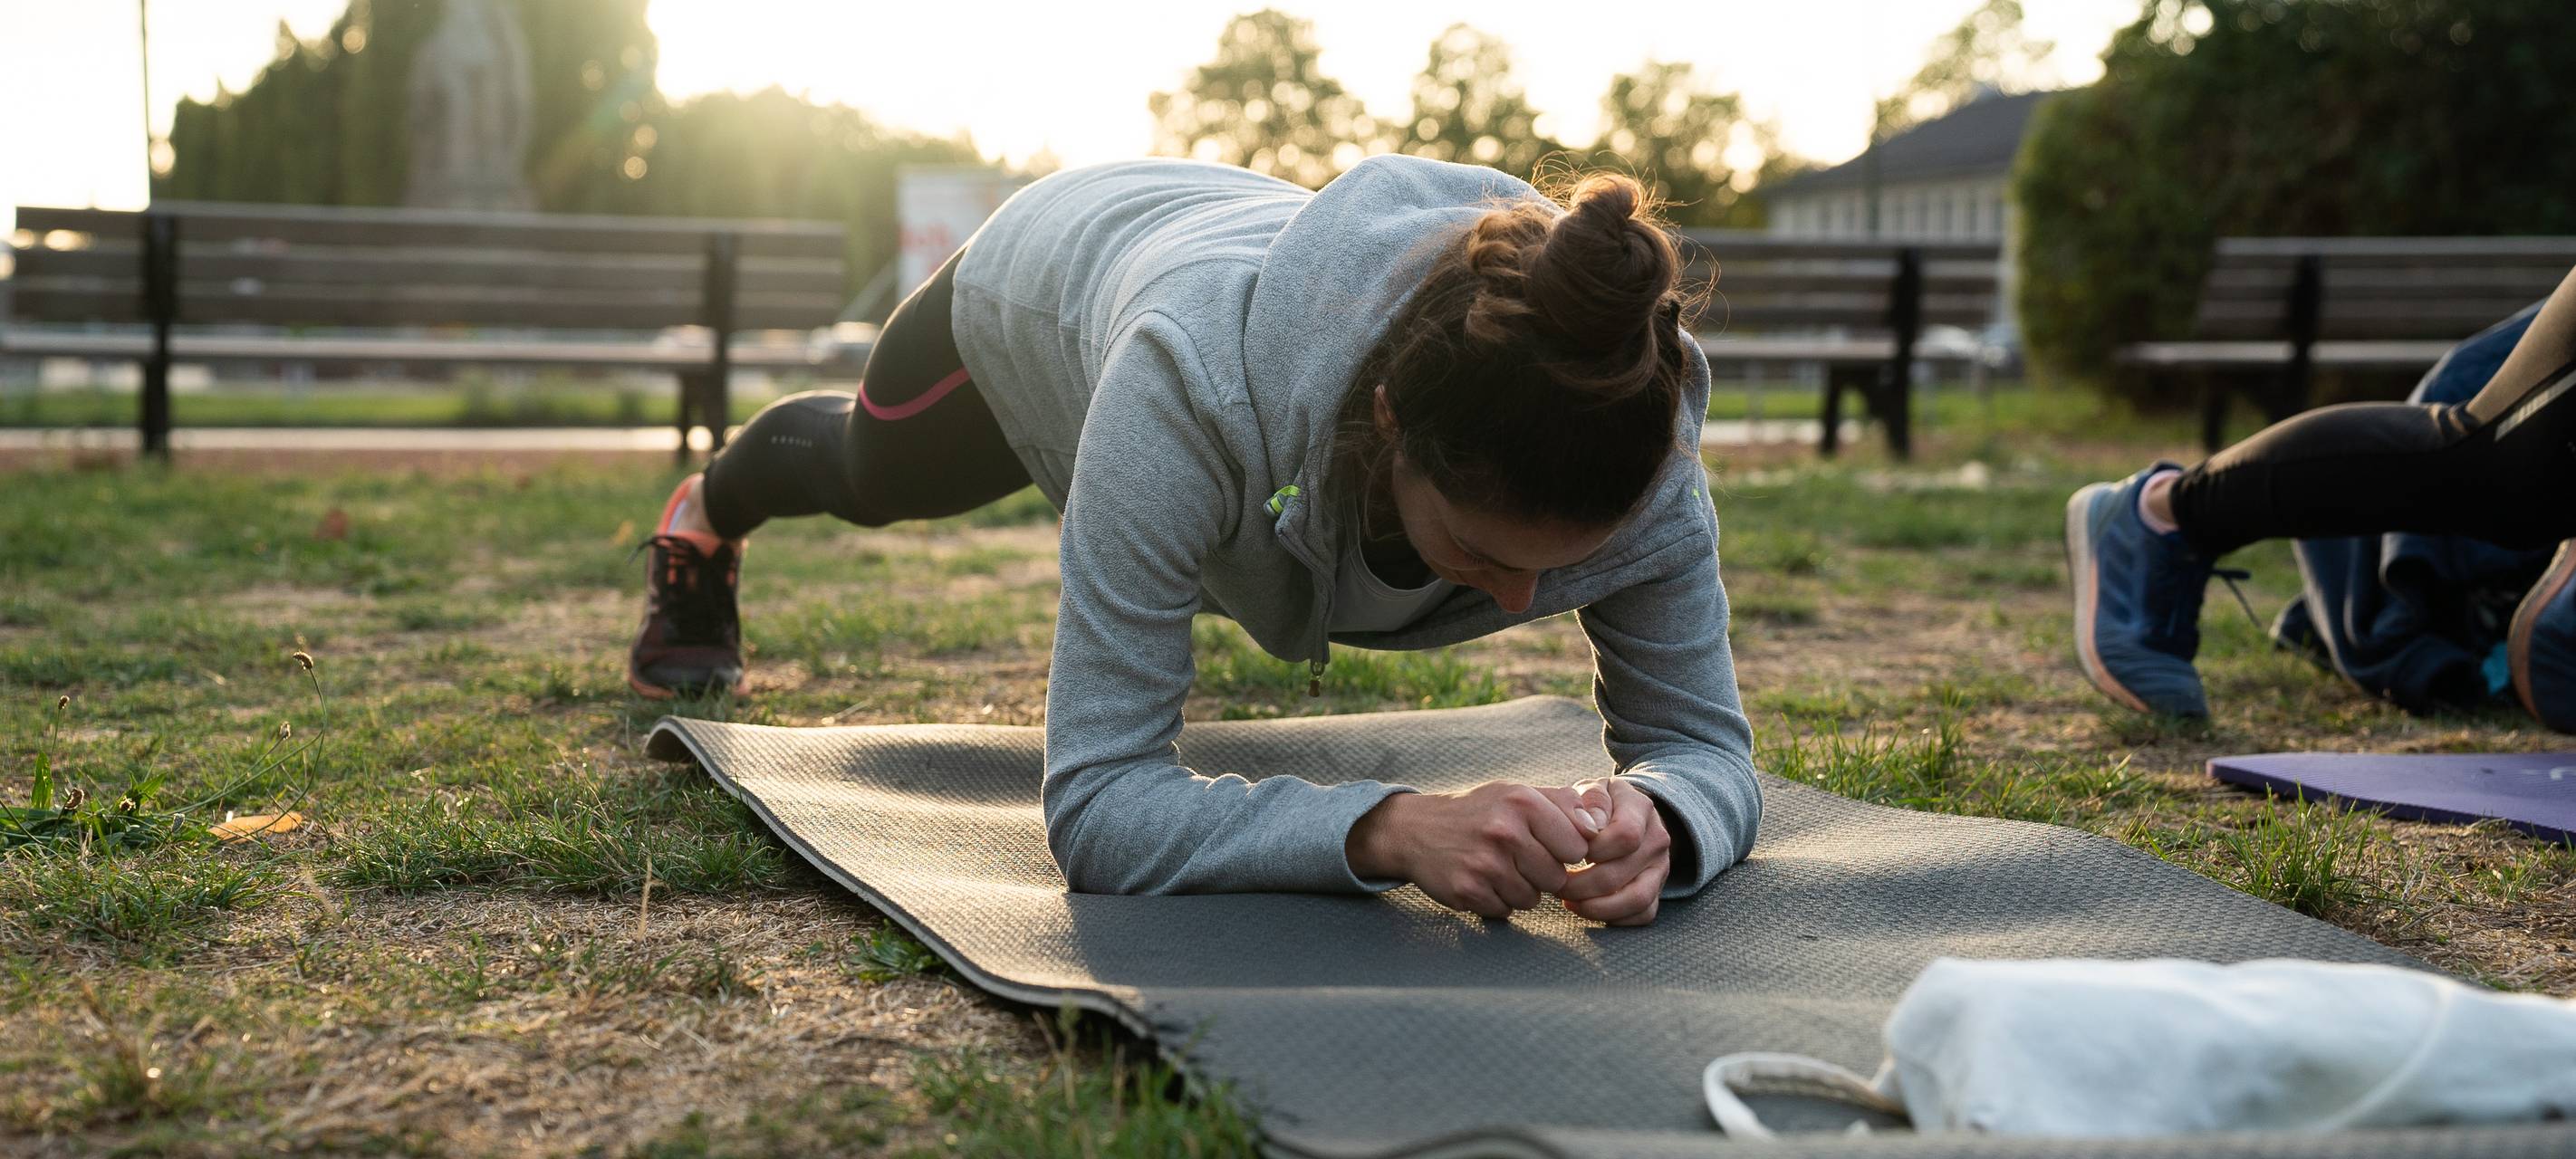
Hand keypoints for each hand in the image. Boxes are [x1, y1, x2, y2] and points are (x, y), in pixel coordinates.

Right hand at [1346, 783, 1591, 918]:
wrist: (1416, 829)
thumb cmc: (1480, 811)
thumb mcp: (1519, 793)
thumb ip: (1565, 805)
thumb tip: (1600, 826)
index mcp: (1523, 802)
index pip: (1578, 848)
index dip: (1566, 852)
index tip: (1548, 845)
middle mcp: (1505, 831)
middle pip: (1557, 878)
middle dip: (1543, 874)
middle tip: (1519, 859)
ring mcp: (1485, 863)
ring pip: (1532, 899)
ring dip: (1521, 890)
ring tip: (1498, 868)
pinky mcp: (1468, 890)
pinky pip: (1505, 911)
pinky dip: (1497, 901)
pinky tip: (1481, 880)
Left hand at [1553, 778, 1671, 925]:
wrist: (1623, 813)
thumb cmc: (1597, 804)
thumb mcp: (1590, 789)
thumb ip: (1590, 801)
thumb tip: (1590, 829)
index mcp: (1641, 807)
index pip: (1625, 835)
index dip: (1592, 849)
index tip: (1566, 851)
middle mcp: (1657, 838)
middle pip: (1621, 872)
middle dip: (1581, 885)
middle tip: (1555, 884)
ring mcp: (1661, 867)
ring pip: (1636, 899)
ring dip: (1596, 907)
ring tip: (1569, 902)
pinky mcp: (1657, 890)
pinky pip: (1642, 914)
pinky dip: (1613, 918)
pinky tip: (1587, 909)